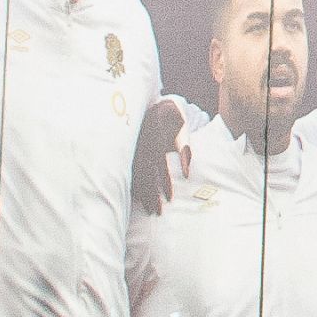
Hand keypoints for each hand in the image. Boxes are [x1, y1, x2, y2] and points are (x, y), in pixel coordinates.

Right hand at [133, 96, 189, 215]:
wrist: (159, 105)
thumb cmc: (174, 120)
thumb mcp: (182, 132)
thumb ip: (184, 151)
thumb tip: (186, 174)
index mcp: (156, 138)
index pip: (160, 166)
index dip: (164, 183)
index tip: (170, 198)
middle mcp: (143, 144)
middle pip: (146, 174)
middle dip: (151, 194)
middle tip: (157, 212)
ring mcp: (135, 148)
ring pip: (137, 174)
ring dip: (142, 193)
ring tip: (148, 209)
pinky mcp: (131, 151)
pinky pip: (130, 171)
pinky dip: (133, 185)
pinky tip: (136, 198)